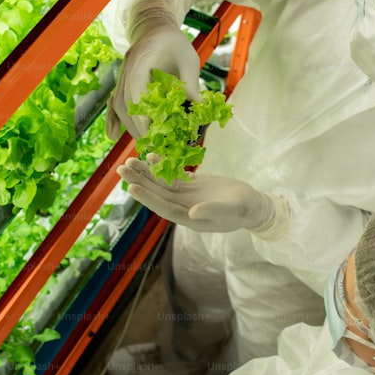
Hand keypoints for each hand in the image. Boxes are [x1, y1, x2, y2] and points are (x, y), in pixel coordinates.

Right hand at [106, 5, 200, 139]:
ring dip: (130, 126)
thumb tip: (198, 113)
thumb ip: (191, 85)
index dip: (141, 108)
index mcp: (143, 56)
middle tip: (154, 144)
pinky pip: (113, 102)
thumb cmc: (174, 42)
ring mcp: (122, 75)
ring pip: (118, 104)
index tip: (150, 128)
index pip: (136, 85)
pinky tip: (112, 135)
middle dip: (138, 125)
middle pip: (125, 100)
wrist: (155, 27)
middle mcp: (128, 66)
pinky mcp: (122, 82)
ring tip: (146, 143)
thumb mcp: (188, 59)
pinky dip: (112, 119)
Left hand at [117, 155, 287, 236]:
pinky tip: (151, 156)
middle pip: (157, 194)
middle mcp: (183, 207)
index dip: (148, 198)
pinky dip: (162, 166)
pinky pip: (173, 175)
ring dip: (146, 173)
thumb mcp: (230, 211)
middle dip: (139, 182)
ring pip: (162, 183)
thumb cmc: (243, 210)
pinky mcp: (192, 184)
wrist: (252, 205)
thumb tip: (192, 213)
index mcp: (189, 218)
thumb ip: (211, 211)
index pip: (163, 208)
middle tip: (121, 169)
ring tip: (129, 161)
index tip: (132, 188)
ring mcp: (186, 195)